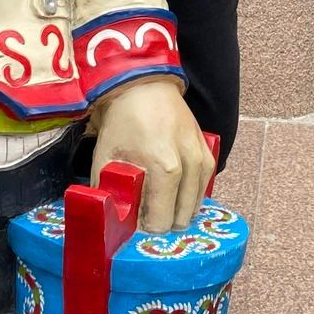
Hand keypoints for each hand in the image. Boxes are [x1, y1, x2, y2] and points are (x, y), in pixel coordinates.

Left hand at [90, 79, 213, 231]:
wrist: (143, 87)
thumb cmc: (123, 121)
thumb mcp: (106, 158)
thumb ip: (110, 192)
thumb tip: (112, 221)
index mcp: (165, 169)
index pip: (162, 221)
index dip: (146, 226)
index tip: (136, 219)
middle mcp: (189, 166)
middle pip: (181, 217)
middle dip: (163, 220)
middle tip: (147, 212)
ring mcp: (201, 158)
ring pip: (195, 205)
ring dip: (178, 209)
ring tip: (160, 202)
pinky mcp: (207, 152)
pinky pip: (203, 187)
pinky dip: (190, 195)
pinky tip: (176, 193)